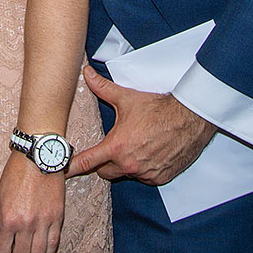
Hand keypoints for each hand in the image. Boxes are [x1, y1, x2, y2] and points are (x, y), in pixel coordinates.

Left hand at [0, 152, 65, 252]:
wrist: (38, 156)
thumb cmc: (16, 174)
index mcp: (8, 218)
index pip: (2, 250)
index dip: (1, 251)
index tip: (3, 247)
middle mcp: (26, 223)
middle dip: (17, 252)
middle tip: (16, 245)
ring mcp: (43, 222)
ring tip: (29, 250)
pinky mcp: (57, 218)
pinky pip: (54, 245)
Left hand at [67, 68, 215, 184]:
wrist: (189, 119)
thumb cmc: (158, 109)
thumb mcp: (126, 98)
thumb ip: (102, 88)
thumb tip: (87, 74)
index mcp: (117, 146)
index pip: (88, 162)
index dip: (73, 167)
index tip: (62, 171)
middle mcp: (130, 164)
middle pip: (104, 172)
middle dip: (102, 163)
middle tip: (107, 149)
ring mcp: (146, 174)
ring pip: (125, 174)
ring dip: (124, 164)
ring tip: (134, 145)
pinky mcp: (160, 178)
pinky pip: (144, 178)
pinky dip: (142, 168)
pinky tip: (148, 152)